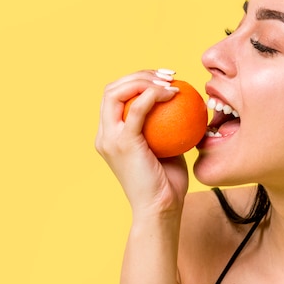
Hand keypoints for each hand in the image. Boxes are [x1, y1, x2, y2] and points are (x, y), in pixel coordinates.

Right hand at [95, 70, 189, 217]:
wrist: (161, 209)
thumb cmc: (167, 182)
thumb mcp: (165, 147)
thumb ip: (164, 126)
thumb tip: (180, 101)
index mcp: (110, 135)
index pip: (115, 96)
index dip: (137, 80)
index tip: (165, 79)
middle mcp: (104, 135)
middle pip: (111, 89)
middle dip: (139, 75)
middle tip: (168, 76)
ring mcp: (110, 139)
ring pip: (116, 93)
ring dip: (143, 80)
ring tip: (169, 81)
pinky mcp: (122, 143)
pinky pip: (137, 109)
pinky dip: (153, 95)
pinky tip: (174, 93)